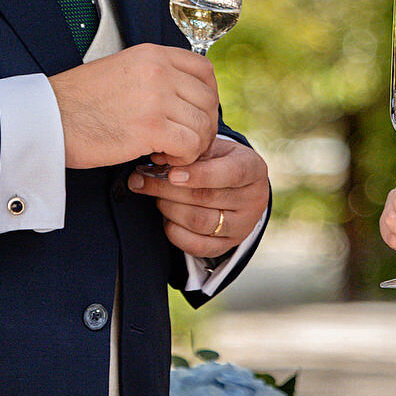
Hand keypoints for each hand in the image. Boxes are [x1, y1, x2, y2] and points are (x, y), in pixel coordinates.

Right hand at [49, 44, 218, 168]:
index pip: (204, 70)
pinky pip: (190, 145)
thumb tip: (183, 97)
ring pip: (203, 125)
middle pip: (208, 100)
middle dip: (203, 127)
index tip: (196, 115)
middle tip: (183, 143)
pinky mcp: (151, 126)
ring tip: (167, 153)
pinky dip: (182, 159)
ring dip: (192, 146)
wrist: (47, 119)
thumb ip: (153, 77)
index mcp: (151, 54)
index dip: (208, 97)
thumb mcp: (120, 71)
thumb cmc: (77, 103)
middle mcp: (159, 70)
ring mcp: (156, 96)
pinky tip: (160, 159)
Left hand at [128, 135, 268, 256]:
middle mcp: (253, 200)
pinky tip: (165, 217)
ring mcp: (243, 226)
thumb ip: (190, 151)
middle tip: (141, 180)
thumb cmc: (218, 161)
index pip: (231, 173)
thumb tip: (157, 158)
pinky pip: (197, 246)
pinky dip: (174, 231)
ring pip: (199, 222)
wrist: (236, 188)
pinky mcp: (227, 246)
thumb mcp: (212, 149)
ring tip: (154, 196)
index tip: (171, 174)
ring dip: (169, 208)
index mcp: (253, 169)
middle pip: (207, 198)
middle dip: (168, 189)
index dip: (200, 174)